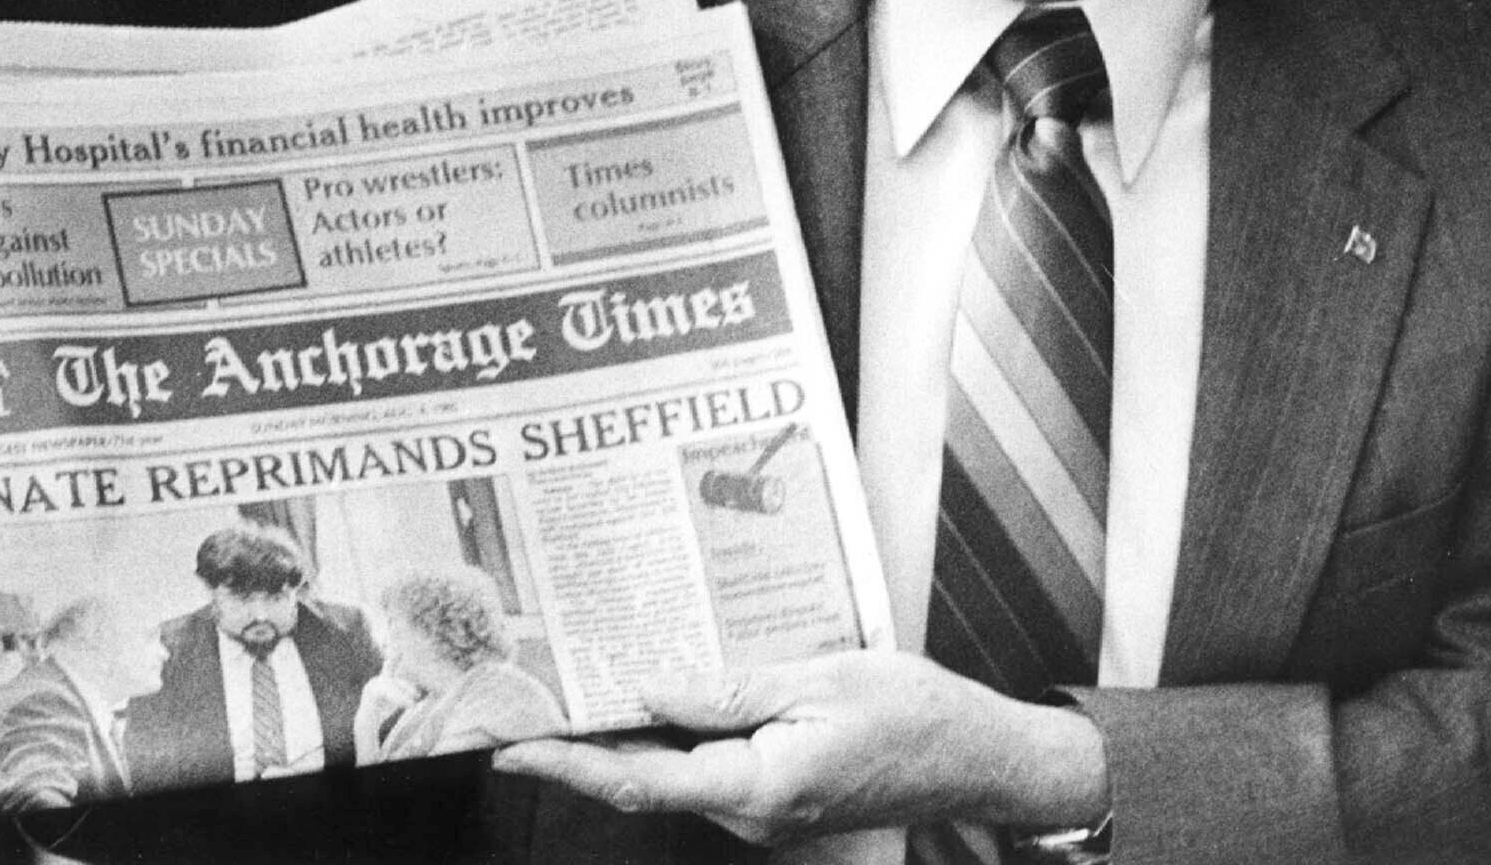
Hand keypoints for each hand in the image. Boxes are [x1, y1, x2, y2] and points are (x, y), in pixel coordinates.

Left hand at [490, 651, 1107, 845]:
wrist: (976, 756)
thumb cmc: (911, 712)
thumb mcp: (819, 679)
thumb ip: (728, 689)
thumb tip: (648, 686)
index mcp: (758, 786)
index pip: (642, 781)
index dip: (572, 764)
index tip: (514, 746)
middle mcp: (751, 811)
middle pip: (645, 784)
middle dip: (578, 752)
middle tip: (516, 714)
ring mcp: (763, 809)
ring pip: (673, 776)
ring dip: (620, 742)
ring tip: (571, 694)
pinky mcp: (777, 794)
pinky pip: (707, 768)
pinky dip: (667, 738)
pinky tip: (651, 696)